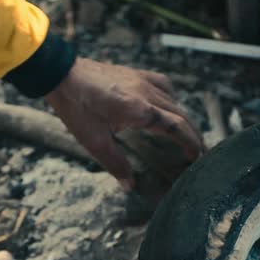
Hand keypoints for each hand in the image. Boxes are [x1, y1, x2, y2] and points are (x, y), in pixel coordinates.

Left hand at [45, 58, 202, 189]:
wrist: (61, 74)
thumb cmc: (76, 107)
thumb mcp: (93, 141)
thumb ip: (115, 163)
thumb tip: (130, 186)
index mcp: (139, 111)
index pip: (176, 127)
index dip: (191, 142)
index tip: (198, 156)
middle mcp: (146, 93)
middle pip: (180, 114)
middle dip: (192, 133)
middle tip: (198, 150)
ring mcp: (141, 80)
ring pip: (173, 100)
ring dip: (183, 117)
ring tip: (185, 132)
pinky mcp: (134, 73)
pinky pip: (162, 84)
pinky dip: (170, 97)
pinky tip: (166, 105)